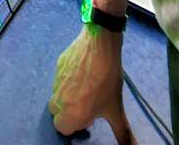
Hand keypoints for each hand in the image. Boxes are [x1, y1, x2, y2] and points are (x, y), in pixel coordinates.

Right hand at [49, 26, 132, 143]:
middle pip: (58, 113)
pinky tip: (84, 72)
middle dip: (69, 111)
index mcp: (71, 115)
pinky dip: (68, 79)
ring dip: (68, 95)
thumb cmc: (108, 81)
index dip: (74, 124)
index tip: (87, 118)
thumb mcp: (116, 109)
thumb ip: (122, 133)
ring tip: (88, 87)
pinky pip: (60, 78)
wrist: (100, 46)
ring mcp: (56, 81)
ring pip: (57, 95)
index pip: (62, 128)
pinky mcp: (58, 65)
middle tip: (87, 104)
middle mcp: (59, 101)